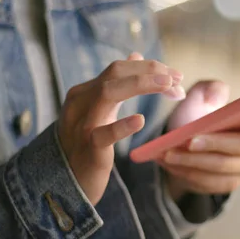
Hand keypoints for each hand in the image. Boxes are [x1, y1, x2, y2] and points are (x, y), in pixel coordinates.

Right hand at [58, 53, 184, 204]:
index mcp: (85, 92)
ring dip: (141, 84)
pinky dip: (122, 125)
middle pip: (115, 73)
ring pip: (107, 93)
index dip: (149, 67)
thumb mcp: (100, 110)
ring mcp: (82, 125)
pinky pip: (104, 134)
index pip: (119, 68)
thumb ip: (117, 84)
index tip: (175, 75)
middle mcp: (80, 103)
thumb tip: (135, 56)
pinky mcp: (88, 149)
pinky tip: (140, 120)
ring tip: (167, 85)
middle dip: (149, 71)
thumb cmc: (85, 144)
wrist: (62, 182)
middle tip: (177, 78)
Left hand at [160, 81, 239, 200]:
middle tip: (190, 140)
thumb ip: (208, 89)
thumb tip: (215, 97)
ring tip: (169, 154)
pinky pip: (211, 182)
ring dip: (195, 161)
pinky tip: (171, 165)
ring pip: (223, 167)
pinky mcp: (228, 182)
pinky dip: (189, 173)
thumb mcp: (199, 96)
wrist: (179, 144)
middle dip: (215, 143)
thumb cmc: (196, 116)